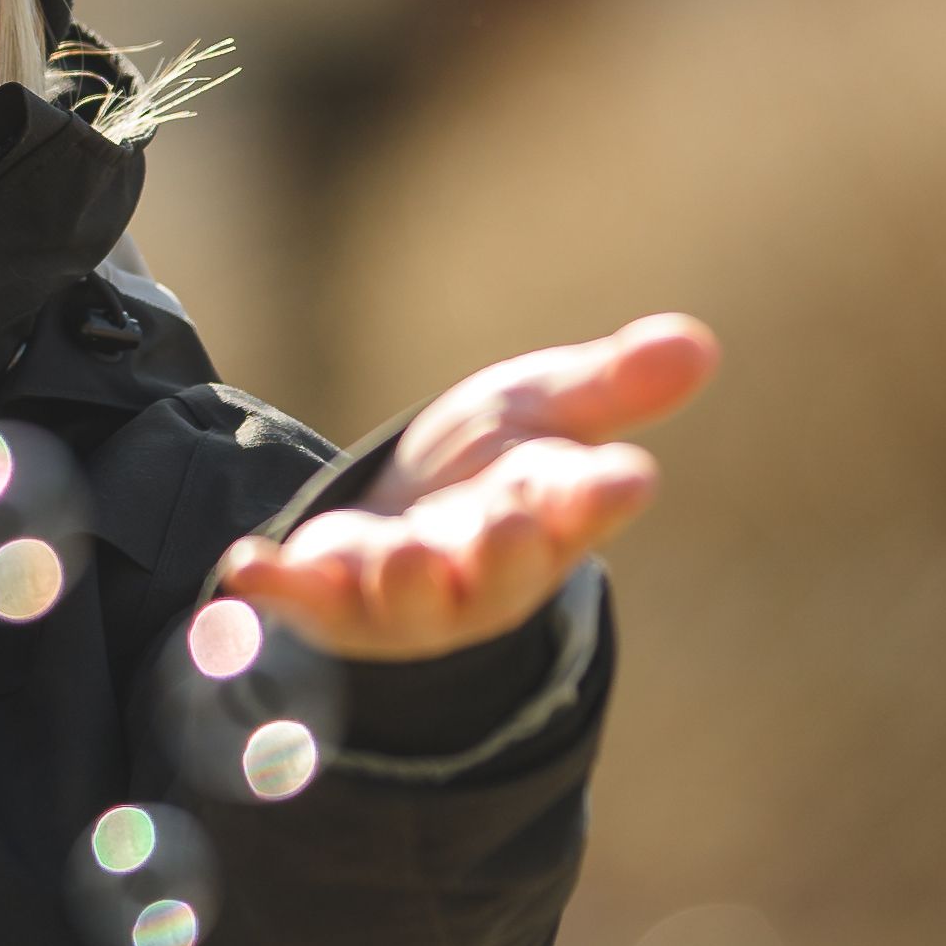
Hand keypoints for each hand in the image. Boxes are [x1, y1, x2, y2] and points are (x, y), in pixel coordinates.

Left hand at [210, 310, 715, 662]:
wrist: (401, 526)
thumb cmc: (487, 473)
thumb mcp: (541, 412)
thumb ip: (611, 386)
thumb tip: (698, 342)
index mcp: (546, 514)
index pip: (583, 506)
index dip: (602, 494)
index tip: (625, 480)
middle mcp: (481, 566)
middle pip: (502, 570)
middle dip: (505, 553)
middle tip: (511, 526)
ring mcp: (406, 593)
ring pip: (411, 602)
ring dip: (406, 585)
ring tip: (402, 560)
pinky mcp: (332, 600)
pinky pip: (306, 603)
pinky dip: (279, 591)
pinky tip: (247, 566)